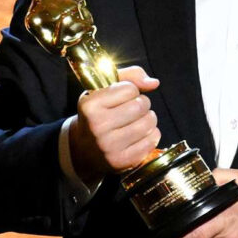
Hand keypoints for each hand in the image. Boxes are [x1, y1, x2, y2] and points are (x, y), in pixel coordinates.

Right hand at [68, 66, 160, 180]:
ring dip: (148, 118)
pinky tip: (140, 134)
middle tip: (134, 109)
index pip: (129, 88)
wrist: (83, 149)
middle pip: (141, 105)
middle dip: (142, 103)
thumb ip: (130, 76)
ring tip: (137, 120)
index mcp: (90, 105)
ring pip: (149, 122)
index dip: (131, 90)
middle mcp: (97, 126)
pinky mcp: (122, 161)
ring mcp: (109, 146)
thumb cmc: (98, 113)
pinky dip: (151, 134)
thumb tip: (154, 83)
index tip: (122, 97)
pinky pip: (152, 140)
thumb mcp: (104, 89)